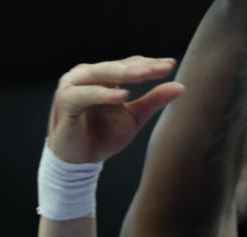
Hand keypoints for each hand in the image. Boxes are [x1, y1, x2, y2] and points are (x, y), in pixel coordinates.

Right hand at [48, 56, 184, 163]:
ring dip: (123, 73)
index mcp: (103, 76)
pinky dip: (103, 94)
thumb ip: (153, 101)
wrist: (80, 162)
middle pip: (116, 66)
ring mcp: (74, 86)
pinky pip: (86, 94)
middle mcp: (87, 75)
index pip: (128, 65)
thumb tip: (180, 86)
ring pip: (100, 74)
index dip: (149, 64)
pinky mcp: (66, 102)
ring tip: (145, 75)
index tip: (171, 65)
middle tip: (162, 67)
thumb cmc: (103, 137)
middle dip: (140, 67)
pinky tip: (122, 95)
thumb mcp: (134, 118)